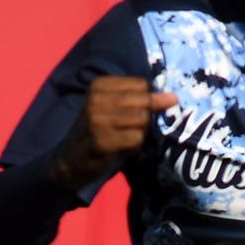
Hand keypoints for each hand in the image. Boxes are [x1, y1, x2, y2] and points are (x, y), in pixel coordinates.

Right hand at [48, 76, 177, 191]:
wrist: (70, 160)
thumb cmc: (100, 131)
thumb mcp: (116, 108)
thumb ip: (144, 100)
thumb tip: (174, 97)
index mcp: (99, 84)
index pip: (142, 85)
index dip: (141, 103)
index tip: (122, 113)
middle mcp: (96, 98)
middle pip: (144, 103)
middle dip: (142, 119)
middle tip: (122, 129)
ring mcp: (97, 119)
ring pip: (143, 121)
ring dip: (138, 134)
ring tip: (120, 138)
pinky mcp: (102, 140)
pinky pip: (137, 139)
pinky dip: (133, 147)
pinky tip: (118, 149)